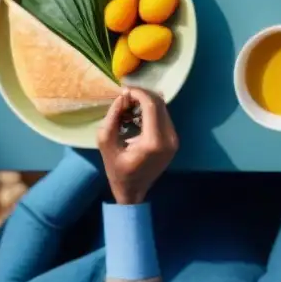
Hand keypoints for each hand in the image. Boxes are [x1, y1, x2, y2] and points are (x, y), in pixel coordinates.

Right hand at [98, 88, 178, 204]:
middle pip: (160, 104)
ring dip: (147, 102)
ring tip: (129, 104)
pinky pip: (164, 117)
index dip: (139, 93)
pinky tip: (137, 113)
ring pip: (163, 109)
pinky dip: (151, 111)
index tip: (124, 90)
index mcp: (154, 141)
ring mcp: (174, 140)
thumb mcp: (106, 143)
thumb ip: (112, 118)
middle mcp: (169, 139)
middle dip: (142, 95)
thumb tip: (122, 97)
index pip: (151, 106)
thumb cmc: (117, 170)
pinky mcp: (174, 140)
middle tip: (125, 95)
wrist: (133, 191)